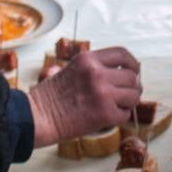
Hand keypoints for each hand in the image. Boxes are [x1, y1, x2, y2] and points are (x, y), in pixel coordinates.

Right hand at [27, 47, 141, 146]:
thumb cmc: (50, 97)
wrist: (38, 117)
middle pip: (132, 76)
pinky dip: (120, 116)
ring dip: (129, 102)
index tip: (134, 71)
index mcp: (88, 59)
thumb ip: (93, 68)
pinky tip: (109, 117)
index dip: (133, 64)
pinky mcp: (105, 114)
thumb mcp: (70, 69)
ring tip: (118, 106)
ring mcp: (103, 93)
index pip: (122, 54)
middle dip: (133, 86)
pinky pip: (125, 114)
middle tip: (127, 94)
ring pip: (133, 95)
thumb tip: (117, 72)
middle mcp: (98, 73)